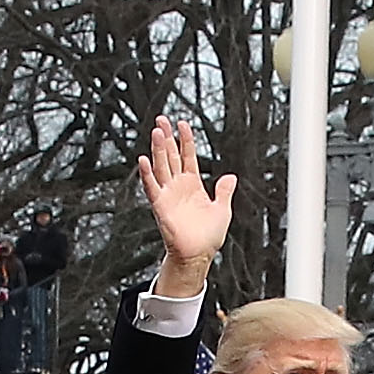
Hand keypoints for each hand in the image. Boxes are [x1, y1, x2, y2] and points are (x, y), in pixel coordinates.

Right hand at [135, 116, 234, 296]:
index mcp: (193, 185)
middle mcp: (178, 187)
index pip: (188, 156)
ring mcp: (168, 194)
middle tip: (162, 119)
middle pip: (170, 156)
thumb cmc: (209, 236)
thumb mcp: (222, 209)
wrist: (198, 254)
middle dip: (167, 138)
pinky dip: (147, 175)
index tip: (183, 124)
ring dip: (158, 149)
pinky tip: (143, 160)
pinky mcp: (161, 206)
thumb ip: (224, 191)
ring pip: (161, 166)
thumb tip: (230, 177)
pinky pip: (152, 187)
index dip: (186, 140)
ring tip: (156, 131)